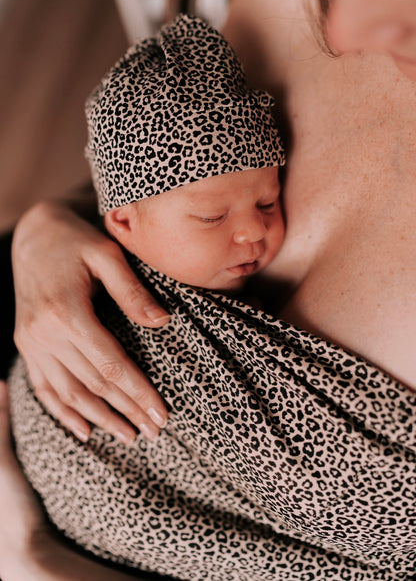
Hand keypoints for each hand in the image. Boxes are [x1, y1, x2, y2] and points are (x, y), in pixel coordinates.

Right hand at [12, 201, 169, 442]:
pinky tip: (84, 431)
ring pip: (68, 393)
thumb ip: (133, 291)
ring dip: (99, 418)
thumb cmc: (76, 241)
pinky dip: (62, 412)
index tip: (162, 413)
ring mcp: (30, 342)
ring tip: (128, 436)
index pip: (111, 364)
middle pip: (92, 384)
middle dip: (126, 410)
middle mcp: (43, 333)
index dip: (138, 392)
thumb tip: (163, 322)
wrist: (33, 235)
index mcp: (66, 311)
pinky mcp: (25, 344)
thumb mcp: (108, 255)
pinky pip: (42, 386)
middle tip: (155, 431)